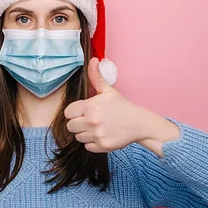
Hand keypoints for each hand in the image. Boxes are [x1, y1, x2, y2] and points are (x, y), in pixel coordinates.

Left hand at [63, 58, 179, 155]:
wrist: (139, 124)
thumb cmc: (122, 107)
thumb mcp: (108, 90)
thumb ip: (96, 77)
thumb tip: (93, 60)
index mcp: (91, 106)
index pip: (68, 113)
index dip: (74, 112)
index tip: (83, 111)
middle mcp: (92, 121)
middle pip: (70, 126)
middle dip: (78, 123)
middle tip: (90, 120)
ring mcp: (97, 134)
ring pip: (78, 137)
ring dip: (85, 134)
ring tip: (97, 127)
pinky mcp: (102, 146)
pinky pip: (87, 147)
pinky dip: (92, 143)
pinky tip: (102, 135)